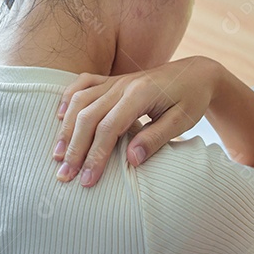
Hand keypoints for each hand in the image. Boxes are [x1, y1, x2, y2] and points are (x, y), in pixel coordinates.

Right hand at [53, 56, 219, 186]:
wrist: (195, 73)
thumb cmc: (191, 99)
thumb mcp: (182, 121)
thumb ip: (156, 138)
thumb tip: (131, 161)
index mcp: (141, 94)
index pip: (110, 127)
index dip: (96, 155)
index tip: (88, 180)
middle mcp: (123, 84)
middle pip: (88, 116)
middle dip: (75, 148)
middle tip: (64, 176)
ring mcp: (115, 80)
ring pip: (80, 101)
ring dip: (66, 129)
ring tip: (57, 155)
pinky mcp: (112, 80)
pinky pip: (83, 84)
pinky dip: (68, 99)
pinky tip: (59, 117)